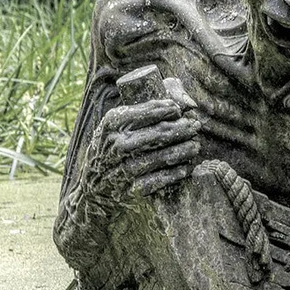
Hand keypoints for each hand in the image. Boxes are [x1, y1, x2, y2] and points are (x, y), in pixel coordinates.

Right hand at [83, 76, 200, 201]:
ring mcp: (122, 169)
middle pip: (157, 134)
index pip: (145, 111)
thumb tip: (184, 100)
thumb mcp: (118, 124)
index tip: (179, 109)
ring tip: (195, 145)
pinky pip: (159, 181)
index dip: (167, 109)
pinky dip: (175, 173)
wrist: (93, 187)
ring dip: (183, 150)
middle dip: (181, 128)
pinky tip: (186, 167)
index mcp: (112, 123)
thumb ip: (145, 109)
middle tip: (195, 126)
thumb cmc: (113, 146)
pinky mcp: (130, 190)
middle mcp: (116, 145)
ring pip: (161, 157)